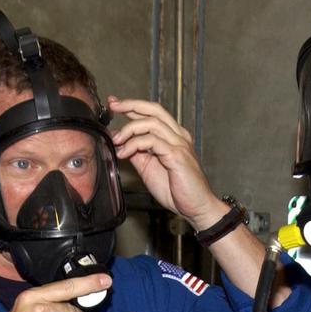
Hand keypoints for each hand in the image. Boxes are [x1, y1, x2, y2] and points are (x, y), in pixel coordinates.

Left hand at [107, 96, 227, 229]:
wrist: (197, 207)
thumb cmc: (178, 191)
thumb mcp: (149, 168)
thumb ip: (137, 153)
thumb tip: (120, 142)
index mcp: (172, 137)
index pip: (152, 114)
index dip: (132, 106)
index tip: (114, 104)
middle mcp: (178, 136)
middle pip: (154, 110)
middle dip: (131, 105)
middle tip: (113, 106)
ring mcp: (179, 144)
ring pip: (151, 123)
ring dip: (129, 129)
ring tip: (116, 140)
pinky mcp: (177, 155)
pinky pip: (152, 141)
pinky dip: (135, 144)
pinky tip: (124, 153)